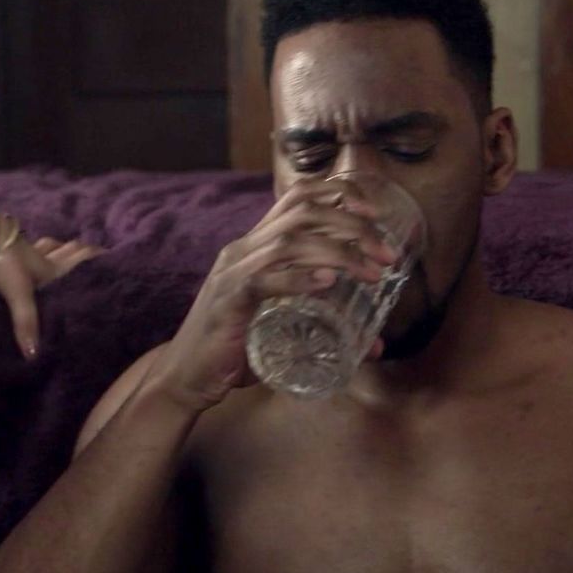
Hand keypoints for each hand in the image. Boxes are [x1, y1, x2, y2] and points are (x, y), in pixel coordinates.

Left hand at [0, 213, 101, 359]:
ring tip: (65, 249)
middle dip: (81, 250)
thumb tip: (34, 355)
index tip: (111, 254)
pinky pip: (29, 246)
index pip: (80, 258)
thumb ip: (27, 323)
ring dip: (59, 246)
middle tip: (92, 251)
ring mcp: (26, 249)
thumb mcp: (19, 295)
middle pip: (67, 249)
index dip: (95, 255)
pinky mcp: (10, 246)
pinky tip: (32, 250)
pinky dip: (36, 247)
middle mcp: (43, 257)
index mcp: (52, 269)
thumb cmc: (7, 265)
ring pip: (49, 245)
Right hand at [140, 178, 396, 411]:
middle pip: (302, 212)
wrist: (187, 378)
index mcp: (256, 246)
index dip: (338, 194)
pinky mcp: (228, 300)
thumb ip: (326, 328)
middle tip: (386, 254)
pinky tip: (327, 282)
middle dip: (351, 225)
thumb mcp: (284, 329)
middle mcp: (243, 249)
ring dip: (338, 252)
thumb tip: (375, 345)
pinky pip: (264, 279)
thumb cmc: (237, 351)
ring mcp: (233, 272)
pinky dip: (298, 278)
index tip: (374, 213)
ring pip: (289, 241)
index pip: (297, 198)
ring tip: (371, 274)